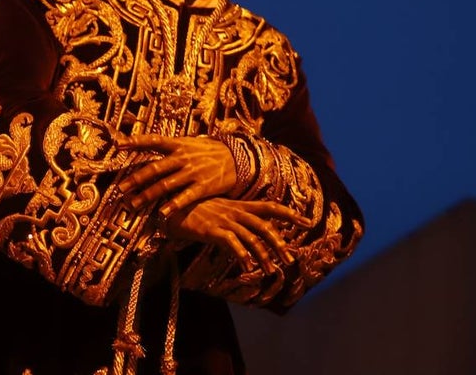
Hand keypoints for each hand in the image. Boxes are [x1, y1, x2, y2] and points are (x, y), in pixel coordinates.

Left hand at [116, 134, 238, 216]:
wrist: (238, 158)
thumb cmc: (207, 152)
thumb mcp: (189, 143)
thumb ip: (169, 147)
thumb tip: (147, 145)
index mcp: (178, 144)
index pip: (153, 140)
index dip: (135, 142)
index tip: (118, 145)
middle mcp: (182, 157)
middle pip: (155, 168)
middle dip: (136, 179)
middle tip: (120, 189)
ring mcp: (192, 172)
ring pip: (165, 185)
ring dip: (148, 196)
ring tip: (133, 205)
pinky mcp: (203, 186)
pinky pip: (185, 197)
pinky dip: (173, 205)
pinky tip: (162, 213)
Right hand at [164, 198, 311, 272]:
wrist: (169, 207)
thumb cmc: (193, 210)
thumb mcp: (218, 210)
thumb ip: (235, 218)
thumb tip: (249, 231)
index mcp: (238, 205)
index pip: (269, 207)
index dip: (289, 213)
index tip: (307, 221)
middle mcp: (235, 211)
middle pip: (264, 226)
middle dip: (279, 243)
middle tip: (289, 259)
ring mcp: (224, 220)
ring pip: (251, 237)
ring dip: (264, 255)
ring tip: (271, 270)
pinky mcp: (212, 230)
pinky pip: (232, 243)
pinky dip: (242, 255)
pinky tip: (247, 267)